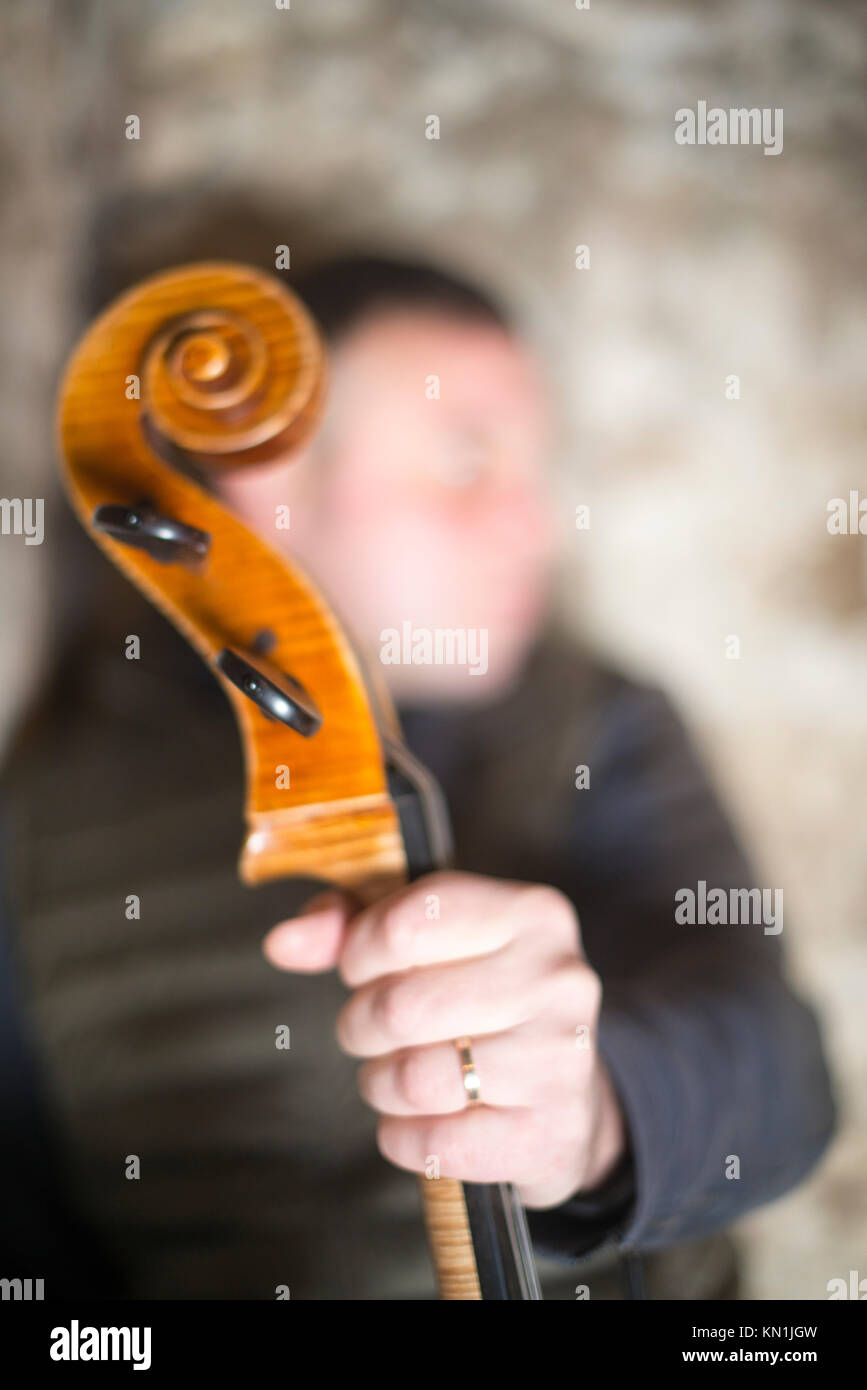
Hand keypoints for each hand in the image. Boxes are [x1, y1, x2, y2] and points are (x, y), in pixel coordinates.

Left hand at [262, 871, 625, 1207]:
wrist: (566, 1096)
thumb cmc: (479, 1000)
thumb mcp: (427, 941)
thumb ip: (349, 925)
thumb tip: (282, 942)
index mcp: (531, 913)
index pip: (404, 925)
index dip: (357, 953)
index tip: (362, 970)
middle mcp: (559, 978)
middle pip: (400, 1007)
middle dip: (360, 1026)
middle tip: (369, 1032)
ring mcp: (561, 1058)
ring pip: (413, 1079)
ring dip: (379, 1084)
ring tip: (392, 1076)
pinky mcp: (550, 1133)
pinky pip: (435, 1144)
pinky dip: (403, 1138)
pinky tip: (414, 1123)